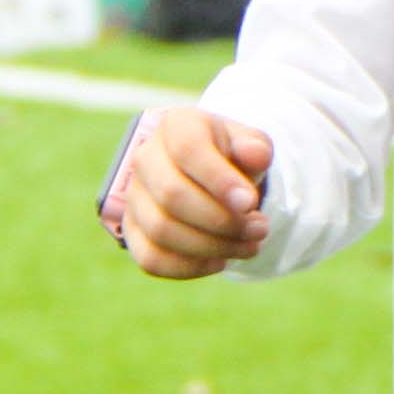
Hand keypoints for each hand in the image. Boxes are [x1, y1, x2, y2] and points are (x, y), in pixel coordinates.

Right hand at [110, 109, 272, 279]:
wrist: (210, 175)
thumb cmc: (232, 157)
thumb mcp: (250, 144)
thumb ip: (254, 147)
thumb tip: (255, 155)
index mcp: (176, 126)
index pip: (188, 149)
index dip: (219, 179)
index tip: (251, 203)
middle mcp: (146, 158)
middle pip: (172, 194)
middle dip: (222, 220)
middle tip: (260, 229)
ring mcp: (134, 197)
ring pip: (162, 230)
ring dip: (212, 246)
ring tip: (250, 246)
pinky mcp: (132, 231)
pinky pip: (151, 259)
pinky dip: (190, 267)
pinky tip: (221, 261)